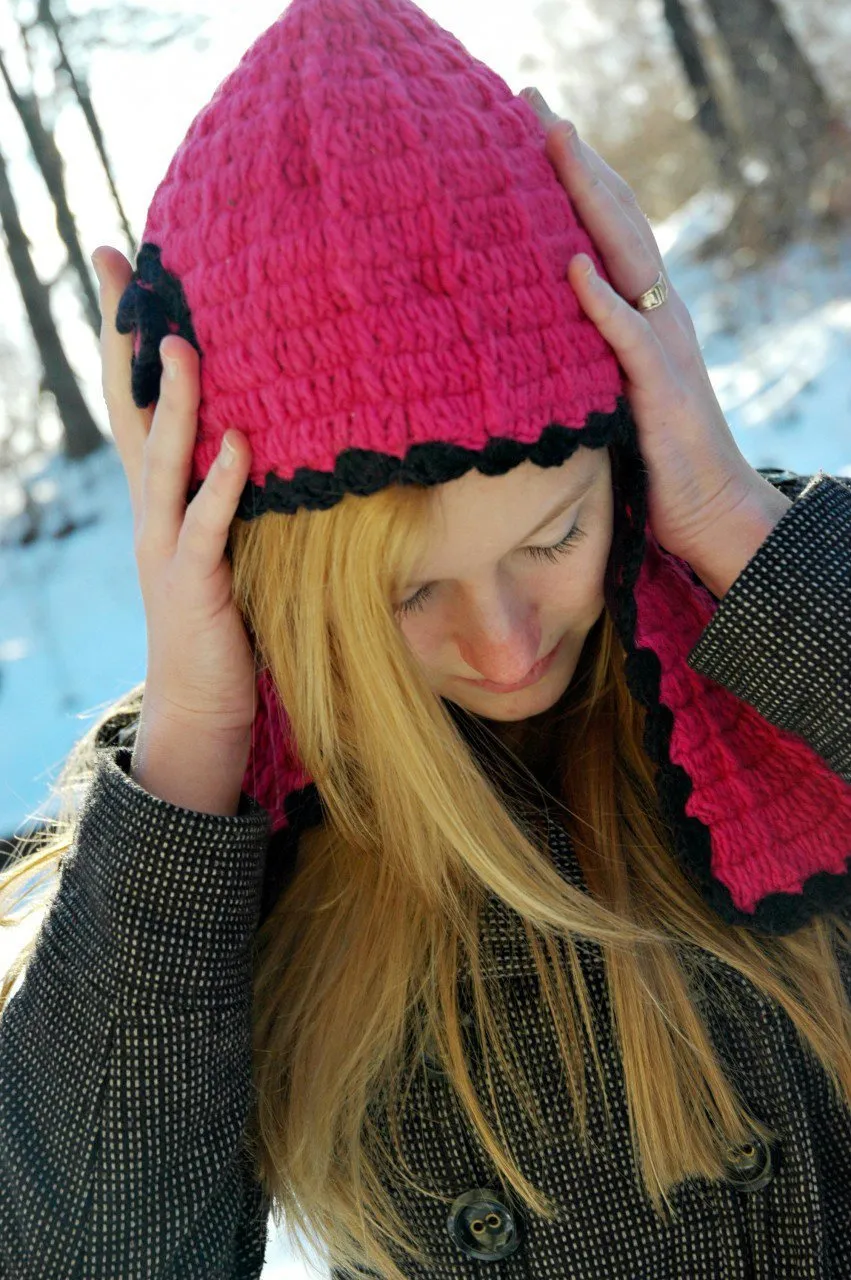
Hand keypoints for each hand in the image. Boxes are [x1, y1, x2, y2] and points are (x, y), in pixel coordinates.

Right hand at [91, 245, 257, 741]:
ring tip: (177, 338)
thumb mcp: (223, 542)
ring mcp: (166, 546)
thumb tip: (266, 429)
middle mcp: (150, 511)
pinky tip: (239, 444)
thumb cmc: (222, 621)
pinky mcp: (195, 584)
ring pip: (163, 458)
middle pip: (130, 409)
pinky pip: (207, 524)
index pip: (137, 401)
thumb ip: (230, 489)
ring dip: (171, 399)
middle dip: (121, 338)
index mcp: (158, 497)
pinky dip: (222, 483)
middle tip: (115, 264)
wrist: (201, 705)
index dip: (125, 337)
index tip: (122, 269)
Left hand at [519, 88, 765, 570]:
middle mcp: (658, 312)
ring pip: (627, 256)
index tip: (529, 125)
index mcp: (644, 309)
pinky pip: (629, 337)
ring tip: (554, 144)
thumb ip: (584, 349)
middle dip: (574, 159)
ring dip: (590, 199)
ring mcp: (663, 345)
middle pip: (617, 219)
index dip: (573, 173)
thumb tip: (535, 326)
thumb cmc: (654, 455)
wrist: (708, 505)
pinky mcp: (660, 388)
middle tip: (531, 101)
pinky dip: (603, 300)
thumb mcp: (610, 388)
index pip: (607, 226)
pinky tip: (575, 267)